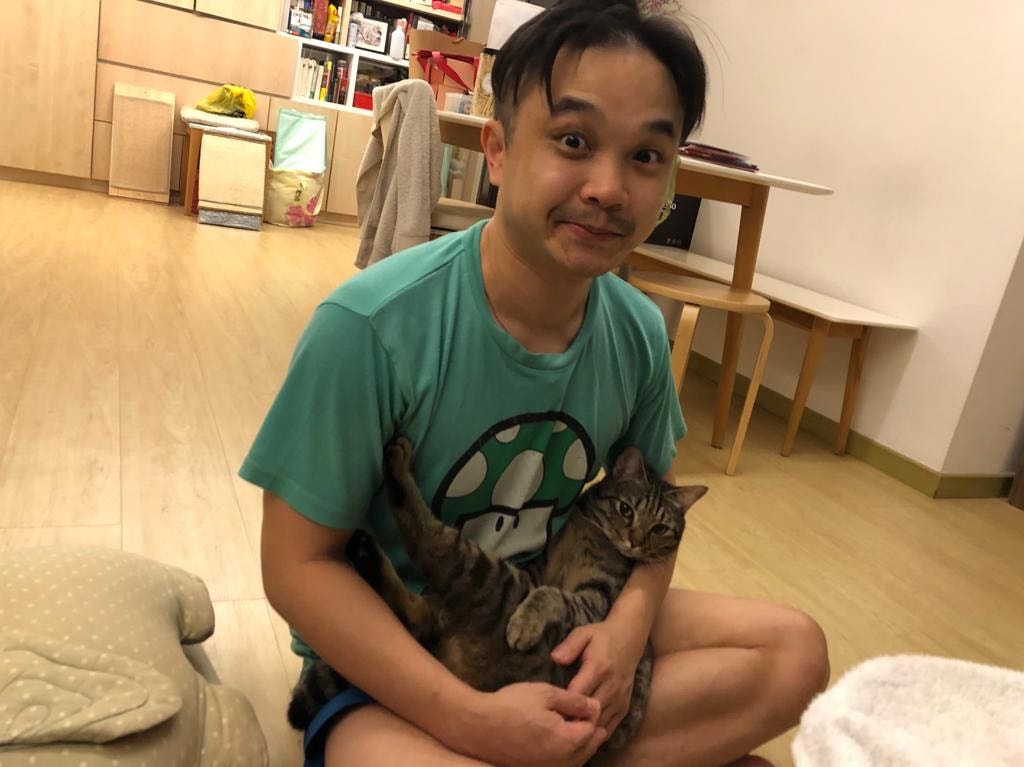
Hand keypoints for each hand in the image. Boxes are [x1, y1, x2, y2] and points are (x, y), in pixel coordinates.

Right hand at [454, 682, 605, 766]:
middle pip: (587, 749)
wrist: (478, 726)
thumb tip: (595, 706)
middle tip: (597, 723)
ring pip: (575, 761)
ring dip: (582, 748)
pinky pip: (559, 765)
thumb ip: (574, 701)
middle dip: (592, 735)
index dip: (592, 714)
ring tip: (584, 735)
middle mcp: (560, 762)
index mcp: (567, 742)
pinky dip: (567, 757)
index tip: (590, 703)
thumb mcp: (545, 694)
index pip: (591, 729)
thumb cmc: (511, 705)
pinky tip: (563, 746)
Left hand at [551, 621, 644, 734]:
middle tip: (551, 730)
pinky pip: (610, 727)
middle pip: (589, 713)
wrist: (630, 638)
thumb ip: (569, 646)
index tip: (547, 712)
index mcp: (599, 668)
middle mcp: (611, 686)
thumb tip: (555, 659)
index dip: (562, 705)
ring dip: (582, 732)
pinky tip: (580, 737)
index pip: (578, 693)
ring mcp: (620, 698)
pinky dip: (595, 735)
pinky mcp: (625, 706)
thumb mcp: (583, 633)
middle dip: (570, 723)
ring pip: (599, 724)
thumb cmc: (601, 636)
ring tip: (562, 736)